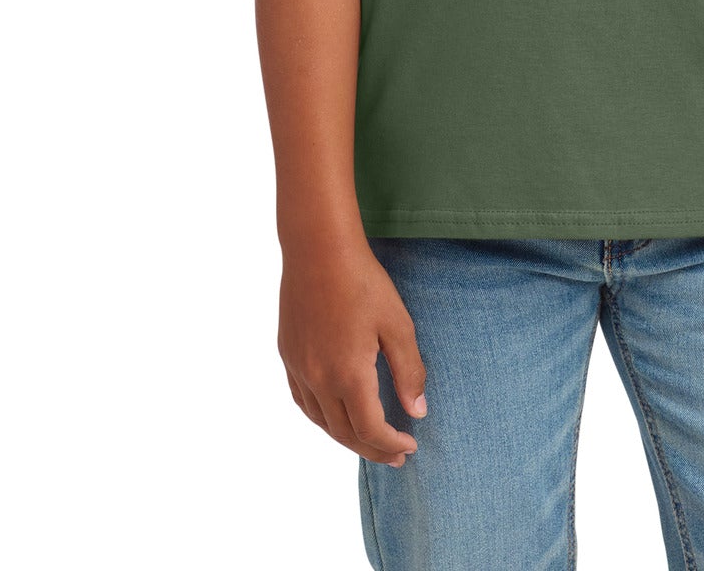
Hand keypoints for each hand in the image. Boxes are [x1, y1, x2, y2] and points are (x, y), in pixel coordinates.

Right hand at [277, 237, 428, 466]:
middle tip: (396, 454)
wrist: (318, 249)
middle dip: (372, 449)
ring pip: (321, 421)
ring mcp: (298, 368)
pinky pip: (303, 400)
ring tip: (369, 440)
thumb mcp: (397, 324)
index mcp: (348, 375)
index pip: (370, 430)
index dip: (391, 444)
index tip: (411, 445)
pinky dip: (321, 417)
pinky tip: (335, 413)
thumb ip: (409, 371)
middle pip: (344, 433)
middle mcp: (318, 379)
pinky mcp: (287, 354)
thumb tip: (416, 411)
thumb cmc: (363, 282)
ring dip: (346, 437)